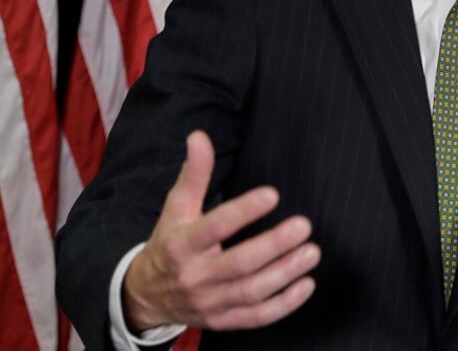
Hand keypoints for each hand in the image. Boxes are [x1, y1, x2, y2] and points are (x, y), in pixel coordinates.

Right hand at [122, 131, 319, 330]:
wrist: (145, 295)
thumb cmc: (169, 243)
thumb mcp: (176, 208)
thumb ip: (193, 174)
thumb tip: (199, 136)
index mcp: (182, 244)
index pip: (214, 227)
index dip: (243, 212)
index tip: (272, 194)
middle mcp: (195, 276)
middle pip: (238, 264)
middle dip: (273, 246)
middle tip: (304, 226)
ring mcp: (210, 303)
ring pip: (251, 292)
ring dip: (285, 274)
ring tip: (312, 252)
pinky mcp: (222, 321)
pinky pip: (255, 318)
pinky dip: (283, 306)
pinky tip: (306, 285)